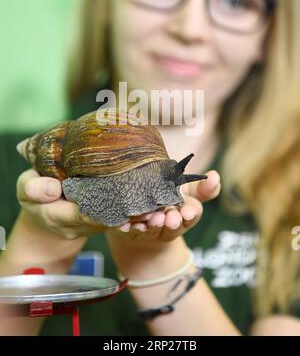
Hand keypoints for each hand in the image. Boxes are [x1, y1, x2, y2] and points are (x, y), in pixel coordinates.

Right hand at [16, 169, 182, 238]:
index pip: (91, 215)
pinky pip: (127, 211)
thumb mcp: (26, 191)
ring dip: (145, 214)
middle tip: (157, 207)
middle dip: (136, 214)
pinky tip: (161, 197)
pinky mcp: (108, 212)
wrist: (46, 209)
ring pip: (125, 217)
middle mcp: (88, 220)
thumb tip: (51, 188)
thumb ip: (34, 189)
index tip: (130, 207)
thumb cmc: (36, 198)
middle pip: (115, 218)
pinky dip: (144, 206)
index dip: (111, 212)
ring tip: (166, 205)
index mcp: (67, 215)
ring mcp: (100, 218)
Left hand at [107, 170, 220, 244]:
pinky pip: (131, 229)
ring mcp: (153, 229)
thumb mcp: (189, 193)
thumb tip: (214, 176)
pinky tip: (127, 224)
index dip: (191, 212)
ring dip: (154, 224)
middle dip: (173, 221)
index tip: (189, 211)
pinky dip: (130, 227)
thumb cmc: (170, 198)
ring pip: (154, 228)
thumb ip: (203, 188)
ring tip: (153, 219)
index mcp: (186, 212)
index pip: (192, 213)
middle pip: (174, 225)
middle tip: (171, 218)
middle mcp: (171, 223)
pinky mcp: (134, 230)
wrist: (147, 218)